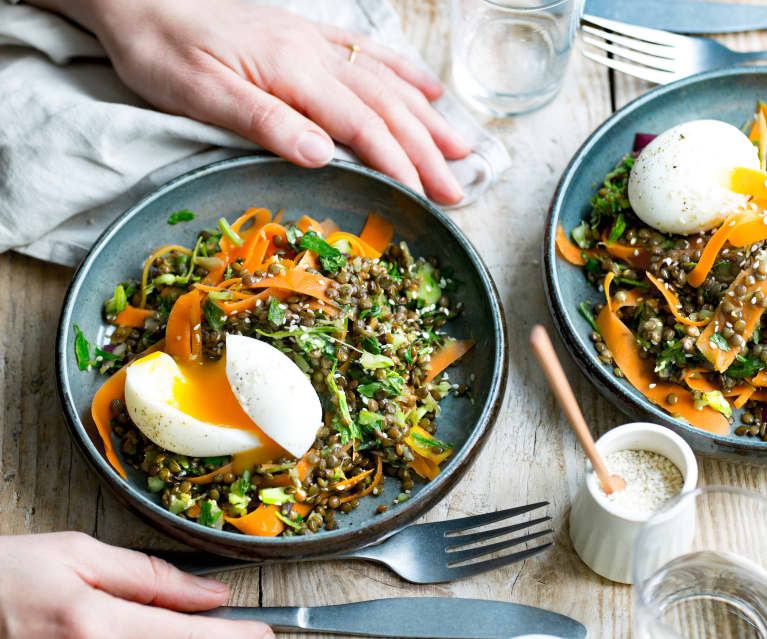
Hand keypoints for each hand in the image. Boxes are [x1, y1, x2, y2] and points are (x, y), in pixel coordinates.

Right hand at [0, 532, 272, 638]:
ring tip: (204, 630)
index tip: (264, 633)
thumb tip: (209, 592)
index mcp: (96, 625)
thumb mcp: (81, 556)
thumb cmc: (10, 575)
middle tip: (244, 634)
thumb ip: (151, 578)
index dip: (233, 637)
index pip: (184, 636)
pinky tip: (163, 637)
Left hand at [50, 0, 470, 203]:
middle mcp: (315, 53)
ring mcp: (315, 41)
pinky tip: (427, 90)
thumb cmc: (162, 51)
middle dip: (425, 153)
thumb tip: (322, 155)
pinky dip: (404, 74)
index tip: (424, 199)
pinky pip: (368, 54)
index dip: (398, 164)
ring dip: (427, 119)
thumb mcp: (200, 94)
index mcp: (292, 71)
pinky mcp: (308, 37)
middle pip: (386, 107)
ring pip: (387, 82)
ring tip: (462, 149)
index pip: (361, 124)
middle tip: (457, 192)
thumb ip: (264, 122)